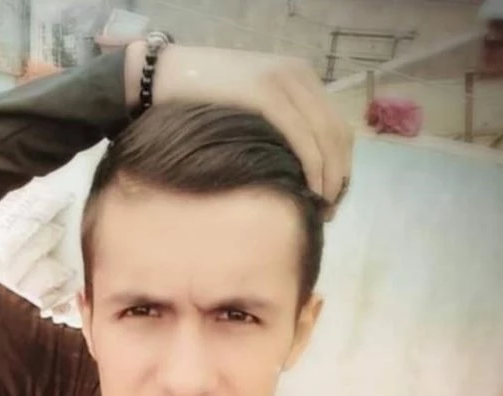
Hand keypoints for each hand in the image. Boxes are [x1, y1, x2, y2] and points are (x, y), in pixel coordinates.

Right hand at [125, 42, 352, 215]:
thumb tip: (294, 170)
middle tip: (327, 213)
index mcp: (299, 76)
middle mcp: (298, 75)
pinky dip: (312, 168)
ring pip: (325, 138)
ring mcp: (284, 82)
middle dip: (338, 178)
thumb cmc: (197, 101)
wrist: (161, 77)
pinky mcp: (266, 95)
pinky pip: (302, 138)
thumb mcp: (247, 108)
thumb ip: (274, 126)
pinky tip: (307, 191)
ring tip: (318, 209)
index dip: (341, 166)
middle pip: (337, 135)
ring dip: (329, 179)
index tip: (331, 199)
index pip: (335, 127)